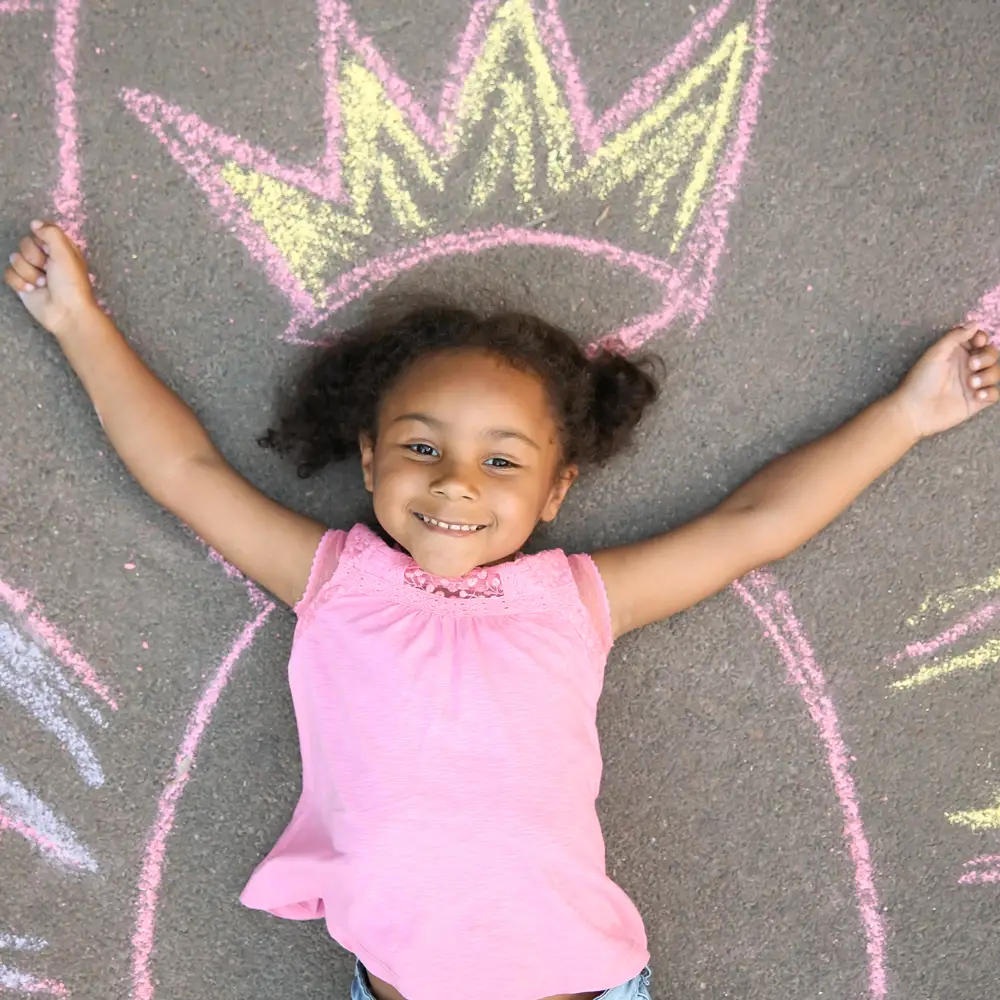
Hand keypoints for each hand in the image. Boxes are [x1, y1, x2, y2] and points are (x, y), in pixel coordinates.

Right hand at [4, 220, 99, 337]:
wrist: (66, 312)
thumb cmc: (70, 283)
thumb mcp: (66, 252)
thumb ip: (51, 233)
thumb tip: (35, 223)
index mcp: (59, 249)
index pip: (39, 232)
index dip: (41, 241)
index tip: (49, 251)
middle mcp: (46, 258)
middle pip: (24, 244)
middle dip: (33, 258)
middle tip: (47, 269)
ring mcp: (33, 272)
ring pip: (15, 259)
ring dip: (28, 272)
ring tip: (43, 284)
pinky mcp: (23, 285)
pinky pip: (9, 274)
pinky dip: (20, 283)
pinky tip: (33, 290)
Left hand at [893, 321, 998, 439]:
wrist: (914, 411)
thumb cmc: (920, 381)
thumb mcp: (936, 353)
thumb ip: (956, 336)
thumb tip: (975, 324)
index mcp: (956, 353)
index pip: (979, 340)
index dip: (982, 338)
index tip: (978, 342)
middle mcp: (966, 367)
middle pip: (991, 355)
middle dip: (987, 357)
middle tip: (971, 365)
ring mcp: (972, 384)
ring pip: (995, 372)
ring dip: (988, 375)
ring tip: (971, 383)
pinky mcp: (975, 401)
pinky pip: (994, 394)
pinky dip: (990, 393)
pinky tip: (977, 395)